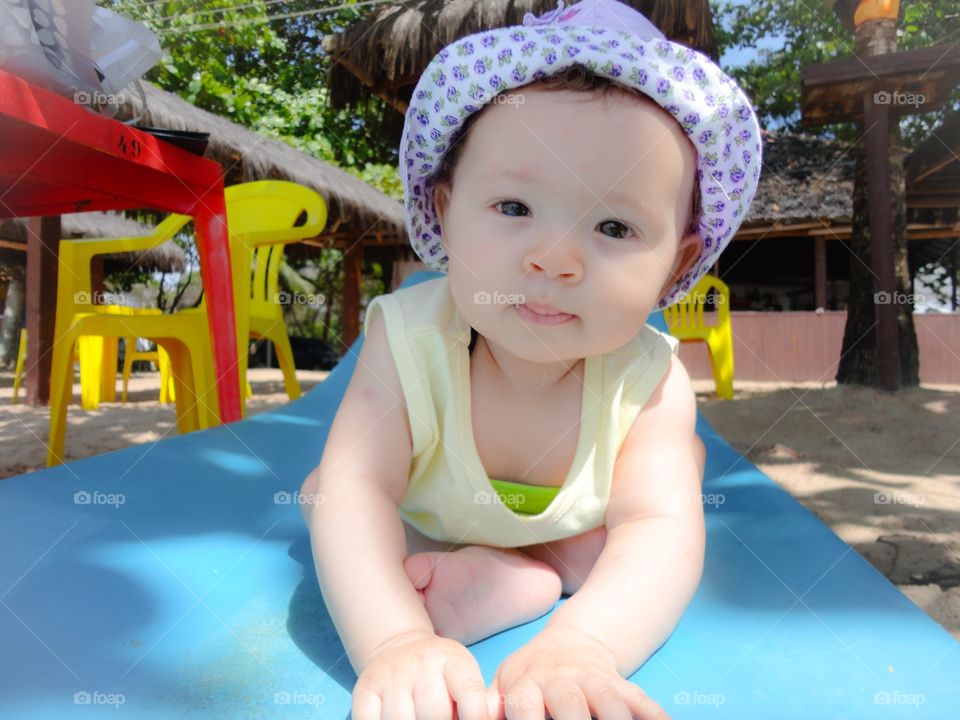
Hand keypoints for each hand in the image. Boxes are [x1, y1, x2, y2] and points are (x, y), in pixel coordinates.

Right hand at [352, 631, 492, 719]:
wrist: (400, 648)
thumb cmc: (440, 674)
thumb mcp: (462, 676)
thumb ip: (472, 702)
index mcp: (453, 661)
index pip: (471, 696)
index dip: (476, 719)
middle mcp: (421, 664)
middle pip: (434, 715)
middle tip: (439, 719)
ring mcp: (391, 675)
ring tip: (418, 719)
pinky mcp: (365, 689)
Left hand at [486, 627, 668, 719]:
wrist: (572, 643)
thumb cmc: (531, 677)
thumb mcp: (506, 683)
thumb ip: (490, 704)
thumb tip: (469, 715)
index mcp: (528, 683)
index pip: (523, 704)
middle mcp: (561, 680)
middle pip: (569, 701)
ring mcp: (593, 680)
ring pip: (607, 698)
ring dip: (615, 717)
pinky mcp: (620, 684)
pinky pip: (641, 698)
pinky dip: (654, 713)